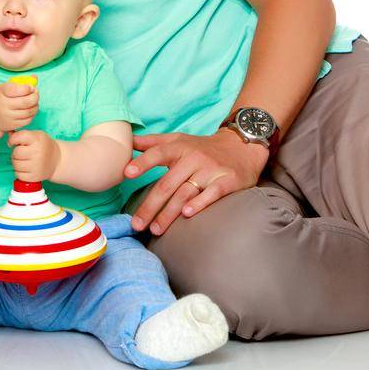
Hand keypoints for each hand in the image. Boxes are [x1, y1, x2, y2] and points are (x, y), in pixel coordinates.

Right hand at [0, 82, 37, 132]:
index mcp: (1, 92)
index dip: (28, 88)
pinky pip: (28, 120)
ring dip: (36, 105)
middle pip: (26, 102)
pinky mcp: (12, 125)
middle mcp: (3, 105)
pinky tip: (31, 109)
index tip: (31, 87)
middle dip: (35, 96)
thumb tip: (35, 77)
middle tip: (36, 93)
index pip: (17, 89)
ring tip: (34, 101)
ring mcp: (8, 117)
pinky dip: (33, 114)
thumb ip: (20, 83)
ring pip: (29, 111)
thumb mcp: (5, 87)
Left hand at [8, 129, 61, 181]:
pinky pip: (18, 175)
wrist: (57, 160)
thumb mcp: (36, 135)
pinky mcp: (35, 177)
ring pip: (15, 165)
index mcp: (37, 139)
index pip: (18, 137)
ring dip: (16, 162)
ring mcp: (36, 166)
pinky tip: (26, 168)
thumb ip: (21, 134)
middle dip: (16, 153)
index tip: (14, 142)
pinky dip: (19, 172)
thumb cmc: (43, 146)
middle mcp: (37, 152)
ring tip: (24, 160)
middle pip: (16, 153)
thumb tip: (8, 134)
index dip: (13, 140)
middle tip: (21, 152)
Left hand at [125, 130, 270, 234]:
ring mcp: (210, 170)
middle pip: (167, 183)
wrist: (242, 147)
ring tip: (155, 229)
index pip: (158, 153)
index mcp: (179, 148)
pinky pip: (212, 194)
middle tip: (136, 224)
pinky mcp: (227, 181)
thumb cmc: (203, 147)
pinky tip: (187, 215)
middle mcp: (193, 158)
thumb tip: (127, 141)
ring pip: (185, 192)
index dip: (143, 163)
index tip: (127, 173)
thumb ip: (152, 142)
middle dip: (150, 205)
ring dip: (169, 213)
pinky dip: (200, 203)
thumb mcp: (178, 140)